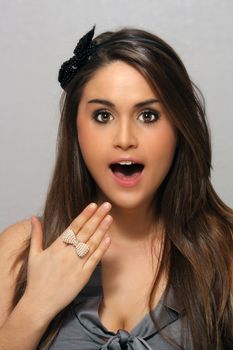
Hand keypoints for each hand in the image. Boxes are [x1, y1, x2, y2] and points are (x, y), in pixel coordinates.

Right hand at [23, 202, 111, 321]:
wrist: (40, 303)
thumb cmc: (36, 279)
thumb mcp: (33, 255)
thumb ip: (36, 235)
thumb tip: (34, 217)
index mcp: (56, 247)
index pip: (74, 226)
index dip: (84, 215)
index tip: (93, 205)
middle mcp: (68, 253)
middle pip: (86, 231)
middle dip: (97, 217)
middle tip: (107, 205)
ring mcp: (77, 264)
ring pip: (92, 243)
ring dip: (102, 229)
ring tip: (109, 217)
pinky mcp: (83, 276)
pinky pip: (95, 259)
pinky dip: (102, 249)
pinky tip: (108, 238)